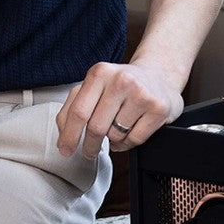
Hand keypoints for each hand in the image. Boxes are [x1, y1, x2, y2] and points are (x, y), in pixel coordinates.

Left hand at [56, 59, 183, 158]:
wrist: (159, 76)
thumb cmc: (122, 84)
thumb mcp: (96, 86)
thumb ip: (74, 104)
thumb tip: (63, 132)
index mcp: (100, 73)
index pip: (79, 111)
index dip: (70, 135)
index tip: (65, 150)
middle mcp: (121, 80)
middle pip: (96, 127)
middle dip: (90, 145)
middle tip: (89, 151)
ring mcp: (141, 94)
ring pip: (115, 135)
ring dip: (112, 140)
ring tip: (118, 128)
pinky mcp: (158, 108)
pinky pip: (135, 140)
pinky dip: (127, 143)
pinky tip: (128, 132)